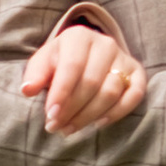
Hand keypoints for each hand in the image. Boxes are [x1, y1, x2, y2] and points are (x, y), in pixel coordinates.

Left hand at [19, 19, 149, 136]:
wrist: (85, 55)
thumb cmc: (59, 62)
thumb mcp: (43, 63)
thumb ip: (35, 75)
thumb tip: (27, 89)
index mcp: (78, 37)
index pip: (72, 67)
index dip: (61, 94)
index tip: (50, 116)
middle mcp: (105, 44)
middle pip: (92, 82)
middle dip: (72, 110)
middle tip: (56, 128)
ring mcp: (124, 58)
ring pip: (111, 91)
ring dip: (90, 115)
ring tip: (70, 129)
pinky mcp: (137, 73)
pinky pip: (134, 95)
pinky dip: (118, 112)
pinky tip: (98, 124)